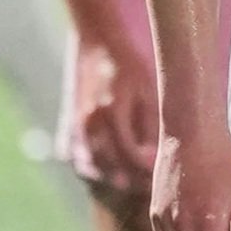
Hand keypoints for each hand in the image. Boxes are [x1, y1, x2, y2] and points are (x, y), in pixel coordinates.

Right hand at [71, 37, 157, 193]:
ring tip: (132, 183)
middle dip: (131, 180)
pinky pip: (77, 157)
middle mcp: (91, 121)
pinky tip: (109, 172)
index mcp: (113, 111)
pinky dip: (92, 168)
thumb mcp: (149, 93)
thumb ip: (150, 127)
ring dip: (110, 178)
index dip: (145, 170)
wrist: (100, 44)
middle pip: (110, 165)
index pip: (130, 154)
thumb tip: (153, 158)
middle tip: (149, 186)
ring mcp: (77, 124)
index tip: (159, 176)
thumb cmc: (131, 68)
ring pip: (91, 166)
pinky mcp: (71, 125)